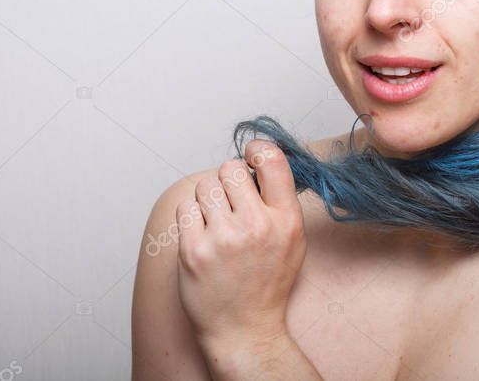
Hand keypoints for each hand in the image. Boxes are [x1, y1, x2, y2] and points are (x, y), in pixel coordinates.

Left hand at [175, 140, 307, 352]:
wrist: (244, 330)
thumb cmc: (267, 283)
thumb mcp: (293, 241)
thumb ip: (280, 202)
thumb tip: (259, 162)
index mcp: (287, 220)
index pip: (272, 159)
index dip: (257, 149)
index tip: (250, 155)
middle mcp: (257, 226)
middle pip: (230, 168)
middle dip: (227, 179)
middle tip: (229, 201)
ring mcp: (223, 238)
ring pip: (205, 185)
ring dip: (207, 197)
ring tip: (215, 220)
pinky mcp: (193, 251)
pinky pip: (185, 207)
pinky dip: (191, 216)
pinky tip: (202, 233)